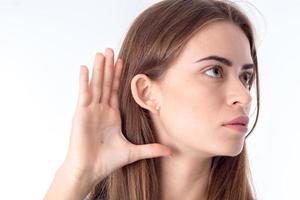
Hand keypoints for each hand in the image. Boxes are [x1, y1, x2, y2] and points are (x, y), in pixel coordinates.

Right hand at [63, 48, 171, 187]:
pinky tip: (85, 68)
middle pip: (106, 83)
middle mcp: (101, 110)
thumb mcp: (133, 152)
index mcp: (112, 115)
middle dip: (109, 66)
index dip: (119, 76)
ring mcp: (91, 110)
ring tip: (101, 53)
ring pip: (96, 85)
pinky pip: (84, 94)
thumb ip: (151, 149)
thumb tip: (170, 151)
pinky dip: (84, 81)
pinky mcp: (81, 113)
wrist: (90, 171)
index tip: (123, 62)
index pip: (116, 90)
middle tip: (111, 50)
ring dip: (99, 69)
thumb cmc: (107, 162)